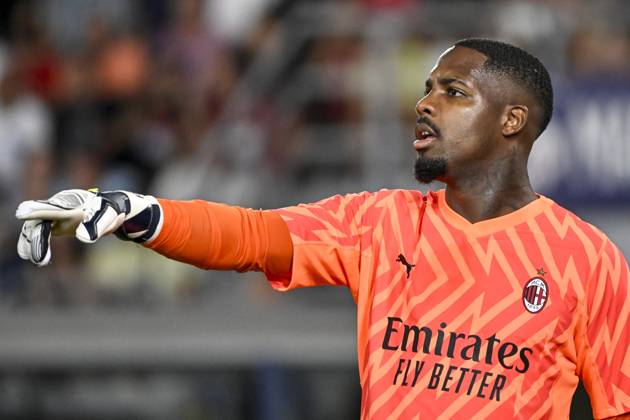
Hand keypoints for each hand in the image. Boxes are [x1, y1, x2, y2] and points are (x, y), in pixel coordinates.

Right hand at [16, 189, 161, 266]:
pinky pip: (39, 232)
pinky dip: (36, 244)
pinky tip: (36, 257)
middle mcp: (58, 206)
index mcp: (70, 202)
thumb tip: (84, 239)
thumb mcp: (106, 217)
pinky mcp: (54, 223)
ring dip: (34, 244)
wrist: (110, 209)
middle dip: (36, 239)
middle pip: (39, 221)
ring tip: (39, 261)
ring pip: (36, 227)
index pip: (51, 207)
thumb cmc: (108, 211)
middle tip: (39, 259)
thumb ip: (96, 225)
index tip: (22, 213)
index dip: (37, 211)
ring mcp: (54, 214)